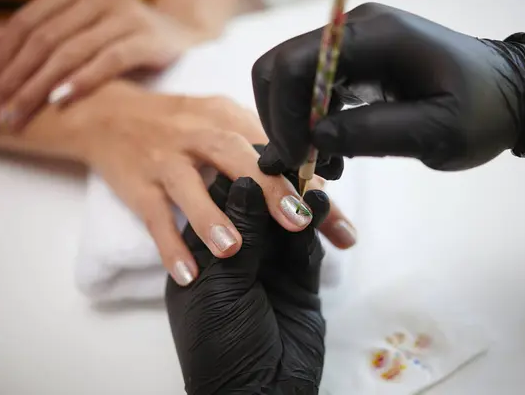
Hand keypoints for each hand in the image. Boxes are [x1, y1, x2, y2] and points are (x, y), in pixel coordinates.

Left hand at [0, 0, 203, 130]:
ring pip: (70, 52)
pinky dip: (83, 80)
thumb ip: (40, 30)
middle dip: (15, 78)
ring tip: (18, 112)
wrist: (180, 34)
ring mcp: (124, 16)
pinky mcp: (147, 39)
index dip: (3, 55)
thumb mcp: (79, 28)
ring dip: (39, 86)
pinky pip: (109, 61)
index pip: (28, 23)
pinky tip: (60, 99)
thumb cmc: (123, 34)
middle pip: (44, 39)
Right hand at [64, 82, 354, 284]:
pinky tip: (188, 274)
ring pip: (188, 183)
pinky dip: (169, 245)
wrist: (107, 115)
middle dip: (270, 189)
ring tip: (235, 251)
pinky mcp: (137, 184)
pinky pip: (153, 216)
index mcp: (227, 117)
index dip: (310, 183)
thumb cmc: (178, 123)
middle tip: (302, 224)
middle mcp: (197, 133)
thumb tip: (313, 183)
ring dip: (212, 216)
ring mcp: (165, 159)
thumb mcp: (220, 120)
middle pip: (236, 155)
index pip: (276, 149)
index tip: (340, 223)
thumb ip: (260, 148)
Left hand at [166, 175, 327, 393]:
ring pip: (286, 224)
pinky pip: (307, 248)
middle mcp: (237, 254)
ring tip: (312, 186)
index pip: (221, 204)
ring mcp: (270, 266)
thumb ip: (238, 234)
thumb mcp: (221, 285)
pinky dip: (316, 228)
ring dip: (299, 205)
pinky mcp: (299, 280)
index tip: (261, 153)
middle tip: (296, 163)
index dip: (241, 179)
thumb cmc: (220, 342)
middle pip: (258, 209)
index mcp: (204, 253)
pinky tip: (320, 210)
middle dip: (276, 189)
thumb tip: (245, 182)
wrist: (258, 392)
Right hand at [252, 2, 524, 176]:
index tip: (297, 157)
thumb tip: (315, 138)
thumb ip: (374, 132)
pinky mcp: (354, 66)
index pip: (298, 62)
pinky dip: (311, 125)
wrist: (508, 95)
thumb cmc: (483, 110)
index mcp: (376, 36)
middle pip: (282, 66)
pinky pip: (311, 91)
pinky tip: (333, 154)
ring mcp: (352, 46)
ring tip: (325, 165)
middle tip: (300, 163)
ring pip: (291, 80)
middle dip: (281, 119)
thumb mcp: (437, 130)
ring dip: (295, 126)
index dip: (285, 113)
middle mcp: (354, 32)